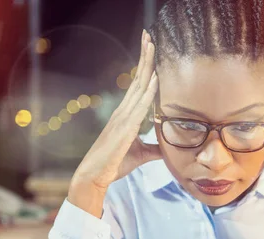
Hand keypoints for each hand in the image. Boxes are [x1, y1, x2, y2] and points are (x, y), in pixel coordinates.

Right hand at [69, 30, 160, 216]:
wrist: (95, 176)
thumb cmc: (114, 164)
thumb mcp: (141, 155)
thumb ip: (154, 149)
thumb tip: (167, 149)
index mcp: (127, 115)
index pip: (138, 86)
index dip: (145, 67)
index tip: (151, 49)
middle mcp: (123, 112)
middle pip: (137, 79)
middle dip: (145, 57)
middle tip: (149, 36)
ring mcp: (122, 119)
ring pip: (138, 87)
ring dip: (147, 67)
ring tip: (152, 46)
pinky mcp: (124, 129)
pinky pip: (139, 108)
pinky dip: (148, 93)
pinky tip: (155, 79)